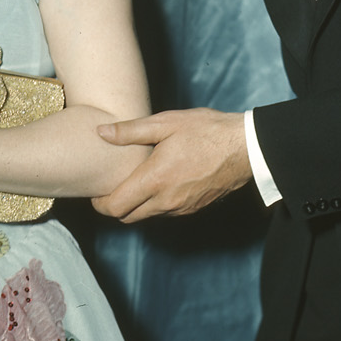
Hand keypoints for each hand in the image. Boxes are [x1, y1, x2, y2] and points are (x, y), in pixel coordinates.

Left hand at [92, 108, 250, 221]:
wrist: (245, 148)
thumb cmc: (206, 131)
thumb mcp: (166, 122)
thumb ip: (130, 131)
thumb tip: (101, 132)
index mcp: (154, 180)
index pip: (115, 207)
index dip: (99, 203)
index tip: (96, 192)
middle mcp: (165, 200)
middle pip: (127, 217)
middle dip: (114, 207)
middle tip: (111, 187)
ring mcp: (180, 208)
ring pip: (146, 216)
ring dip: (135, 206)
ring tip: (134, 182)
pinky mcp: (193, 208)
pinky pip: (164, 213)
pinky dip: (154, 205)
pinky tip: (157, 184)